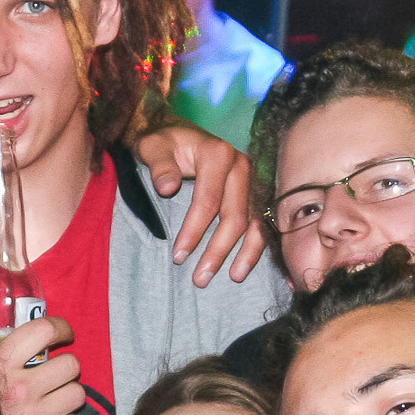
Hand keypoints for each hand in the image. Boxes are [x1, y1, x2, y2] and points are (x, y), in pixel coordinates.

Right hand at [0, 315, 82, 414]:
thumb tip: (7, 329)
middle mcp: (21, 387)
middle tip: (55, 377)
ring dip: (68, 396)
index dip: (60, 328)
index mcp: (1, 364)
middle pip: (71, 364)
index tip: (63, 334)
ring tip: (54, 401)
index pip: (43, 330)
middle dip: (66, 369)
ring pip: (78, 394)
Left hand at [132, 123, 262, 285]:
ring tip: (233, 278)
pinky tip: (249, 266)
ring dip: (244, 254)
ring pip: (254, 223)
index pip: (208, 200)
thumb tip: (167, 188)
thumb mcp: (152, 146)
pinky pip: (262, 224)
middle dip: (217, 251)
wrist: (182, 135)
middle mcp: (242, 166)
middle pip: (234, 216)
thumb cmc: (165, 143)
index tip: (178, 257)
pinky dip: (257, 247)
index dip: (194, 231)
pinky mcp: (257, 193)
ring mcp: (253, 180)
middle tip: (200, 279)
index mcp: (218, 154)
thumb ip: (158, 164)